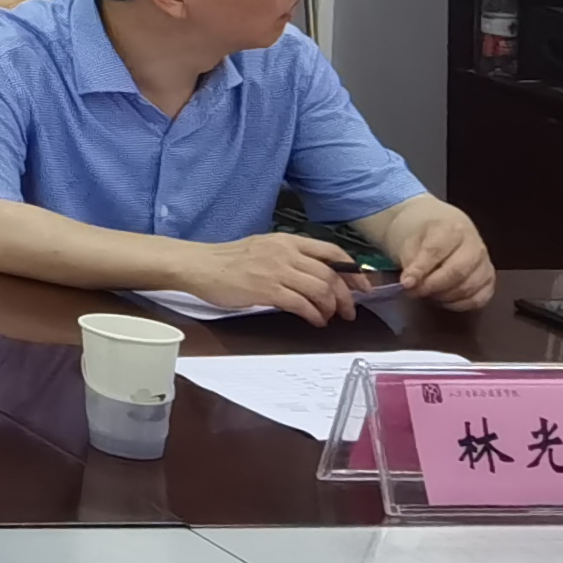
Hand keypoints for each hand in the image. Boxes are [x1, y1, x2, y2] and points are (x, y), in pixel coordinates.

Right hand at [182, 230, 364, 324]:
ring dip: (331, 307)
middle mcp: (286, 253)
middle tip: (349, 311)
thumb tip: (316, 275)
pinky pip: (301, 304)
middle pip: (330, 274)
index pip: (331, 252)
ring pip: (320, 289)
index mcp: (287, 241)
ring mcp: (276, 271)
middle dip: (346, 296)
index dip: (352, 270)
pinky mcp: (266, 289)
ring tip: (330, 318)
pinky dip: (314, 315)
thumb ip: (290, 257)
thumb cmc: (228, 260)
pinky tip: (315, 321)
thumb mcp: (264, 248)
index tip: (362, 286)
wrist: (200, 266)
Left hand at [392, 205, 496, 310]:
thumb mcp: (411, 242)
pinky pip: (477, 300)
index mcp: (452, 229)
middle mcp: (474, 245)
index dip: (420, 269)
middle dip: (432, 286)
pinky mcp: (489, 281)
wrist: (447, 233)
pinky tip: (443, 300)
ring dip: (443, 296)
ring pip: (467, 288)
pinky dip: (457, 305)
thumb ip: (410, 262)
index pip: (436, 250)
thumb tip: (410, 284)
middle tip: (414, 293)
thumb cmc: (426, 239)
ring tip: (426, 294)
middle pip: (456, 271)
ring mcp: (485, 264)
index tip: (406, 283)